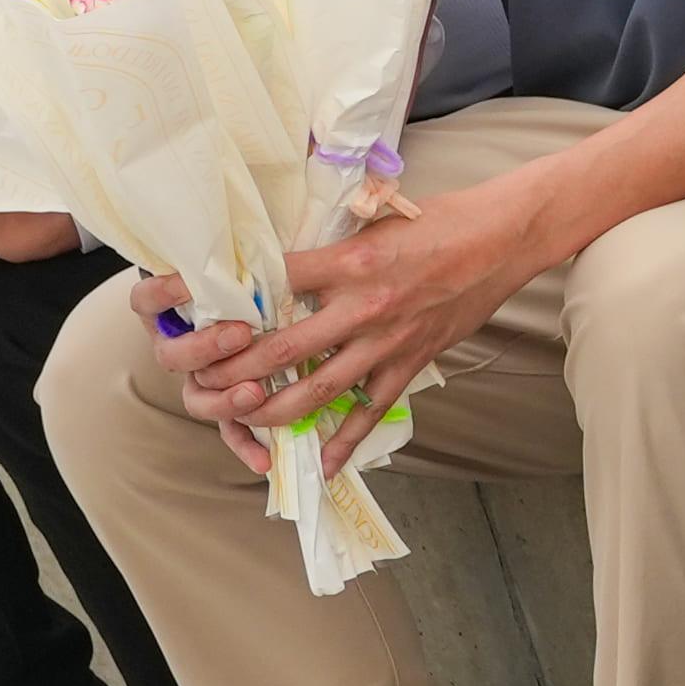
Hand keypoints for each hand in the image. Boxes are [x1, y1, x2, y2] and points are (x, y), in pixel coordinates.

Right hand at [130, 272, 279, 476]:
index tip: (188, 285)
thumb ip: (238, 264)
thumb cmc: (249, 276)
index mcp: (170, 310)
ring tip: (254, 393)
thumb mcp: (240, 265)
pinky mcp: (227, 404)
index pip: (148, 300)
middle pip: (173, 356)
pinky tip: (265, 460)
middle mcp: (178, 346)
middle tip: (242, 334)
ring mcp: (200, 379)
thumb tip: (255, 251)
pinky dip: (246, 446)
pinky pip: (230, 431)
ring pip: (197, 398)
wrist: (259, 302)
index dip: (163, 294)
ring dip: (223, 399)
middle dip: (206, 348)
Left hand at [188, 180, 555, 442]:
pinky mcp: (411, 363)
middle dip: (232, 371)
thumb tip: (279, 259)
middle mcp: (363, 307)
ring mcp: (387, 342)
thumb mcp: (375, 220)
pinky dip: (343, 442)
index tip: (179, 304)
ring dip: (272, 410)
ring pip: (316, 390)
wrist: (505, 239)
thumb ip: (329, 244)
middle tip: (201, 381)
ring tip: (240, 417)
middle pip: (280, 349)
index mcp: (349, 262)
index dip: (220, 294)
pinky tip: (320, 464)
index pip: (269, 281)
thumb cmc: (442, 221)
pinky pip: (369, 411)